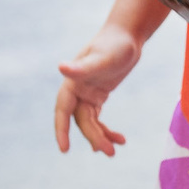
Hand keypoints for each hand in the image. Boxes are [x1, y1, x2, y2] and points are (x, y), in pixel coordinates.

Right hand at [55, 23, 138, 155]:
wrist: (127, 35)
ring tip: (115, 149)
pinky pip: (98, 118)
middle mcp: (76, 90)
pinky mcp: (98, 96)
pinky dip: (106, 129)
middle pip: (81, 120)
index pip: (63, 110)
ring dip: (100, 136)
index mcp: (72, 82)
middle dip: (93, 137)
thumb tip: (61, 68)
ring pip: (89, 122)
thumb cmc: (115, 44)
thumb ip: (83, 67)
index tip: (64, 149)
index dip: (61, 130)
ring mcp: (87, 94)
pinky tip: (120, 139)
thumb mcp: (103, 58)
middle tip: (110, 153)